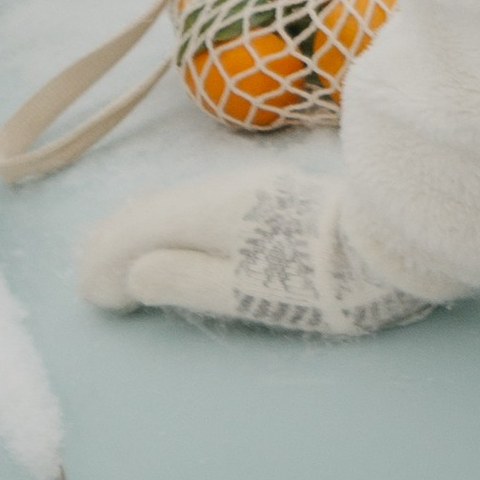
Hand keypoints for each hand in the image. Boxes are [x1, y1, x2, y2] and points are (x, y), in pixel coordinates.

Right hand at [79, 170, 430, 337]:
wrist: (388, 241)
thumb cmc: (313, 279)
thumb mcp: (242, 292)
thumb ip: (182, 280)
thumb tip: (133, 272)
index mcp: (208, 212)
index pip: (136, 229)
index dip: (106, 261)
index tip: (91, 293)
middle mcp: (223, 189)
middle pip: (154, 210)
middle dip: (118, 242)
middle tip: (93, 276)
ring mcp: (251, 186)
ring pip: (179, 204)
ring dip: (146, 231)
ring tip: (124, 258)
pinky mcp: (274, 193)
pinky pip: (202, 204)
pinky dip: (174, 224)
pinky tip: (177, 238)